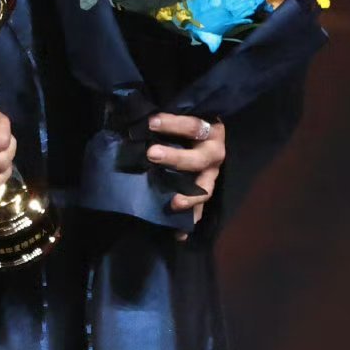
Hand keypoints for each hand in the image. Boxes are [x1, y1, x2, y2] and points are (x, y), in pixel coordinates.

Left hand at [147, 114, 226, 241]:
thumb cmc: (188, 123)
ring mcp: (212, 175)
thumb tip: (135, 115)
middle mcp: (214, 153)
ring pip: (204, 189)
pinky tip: (178, 234)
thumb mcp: (183, 115)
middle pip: (198, 159)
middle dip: (175, 158)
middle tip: (151, 154)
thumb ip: (165, 117)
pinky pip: (200, 210)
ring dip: (189, 197)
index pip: (192, 126)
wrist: (208, 132)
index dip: (172, 124)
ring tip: (173, 204)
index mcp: (210, 130)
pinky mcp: (206, 192)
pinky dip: (190, 222)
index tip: (150, 122)